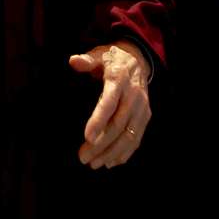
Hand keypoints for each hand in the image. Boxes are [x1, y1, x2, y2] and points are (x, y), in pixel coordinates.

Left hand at [69, 42, 150, 168]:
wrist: (137, 60)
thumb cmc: (112, 59)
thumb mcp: (98, 54)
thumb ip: (86, 60)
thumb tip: (73, 61)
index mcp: (119, 79)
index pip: (109, 102)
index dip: (99, 120)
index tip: (87, 137)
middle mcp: (133, 95)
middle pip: (118, 124)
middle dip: (101, 144)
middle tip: (83, 157)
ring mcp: (141, 108)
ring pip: (129, 135)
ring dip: (112, 152)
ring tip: (94, 163)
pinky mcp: (145, 116)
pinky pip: (137, 138)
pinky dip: (125, 152)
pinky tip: (111, 162)